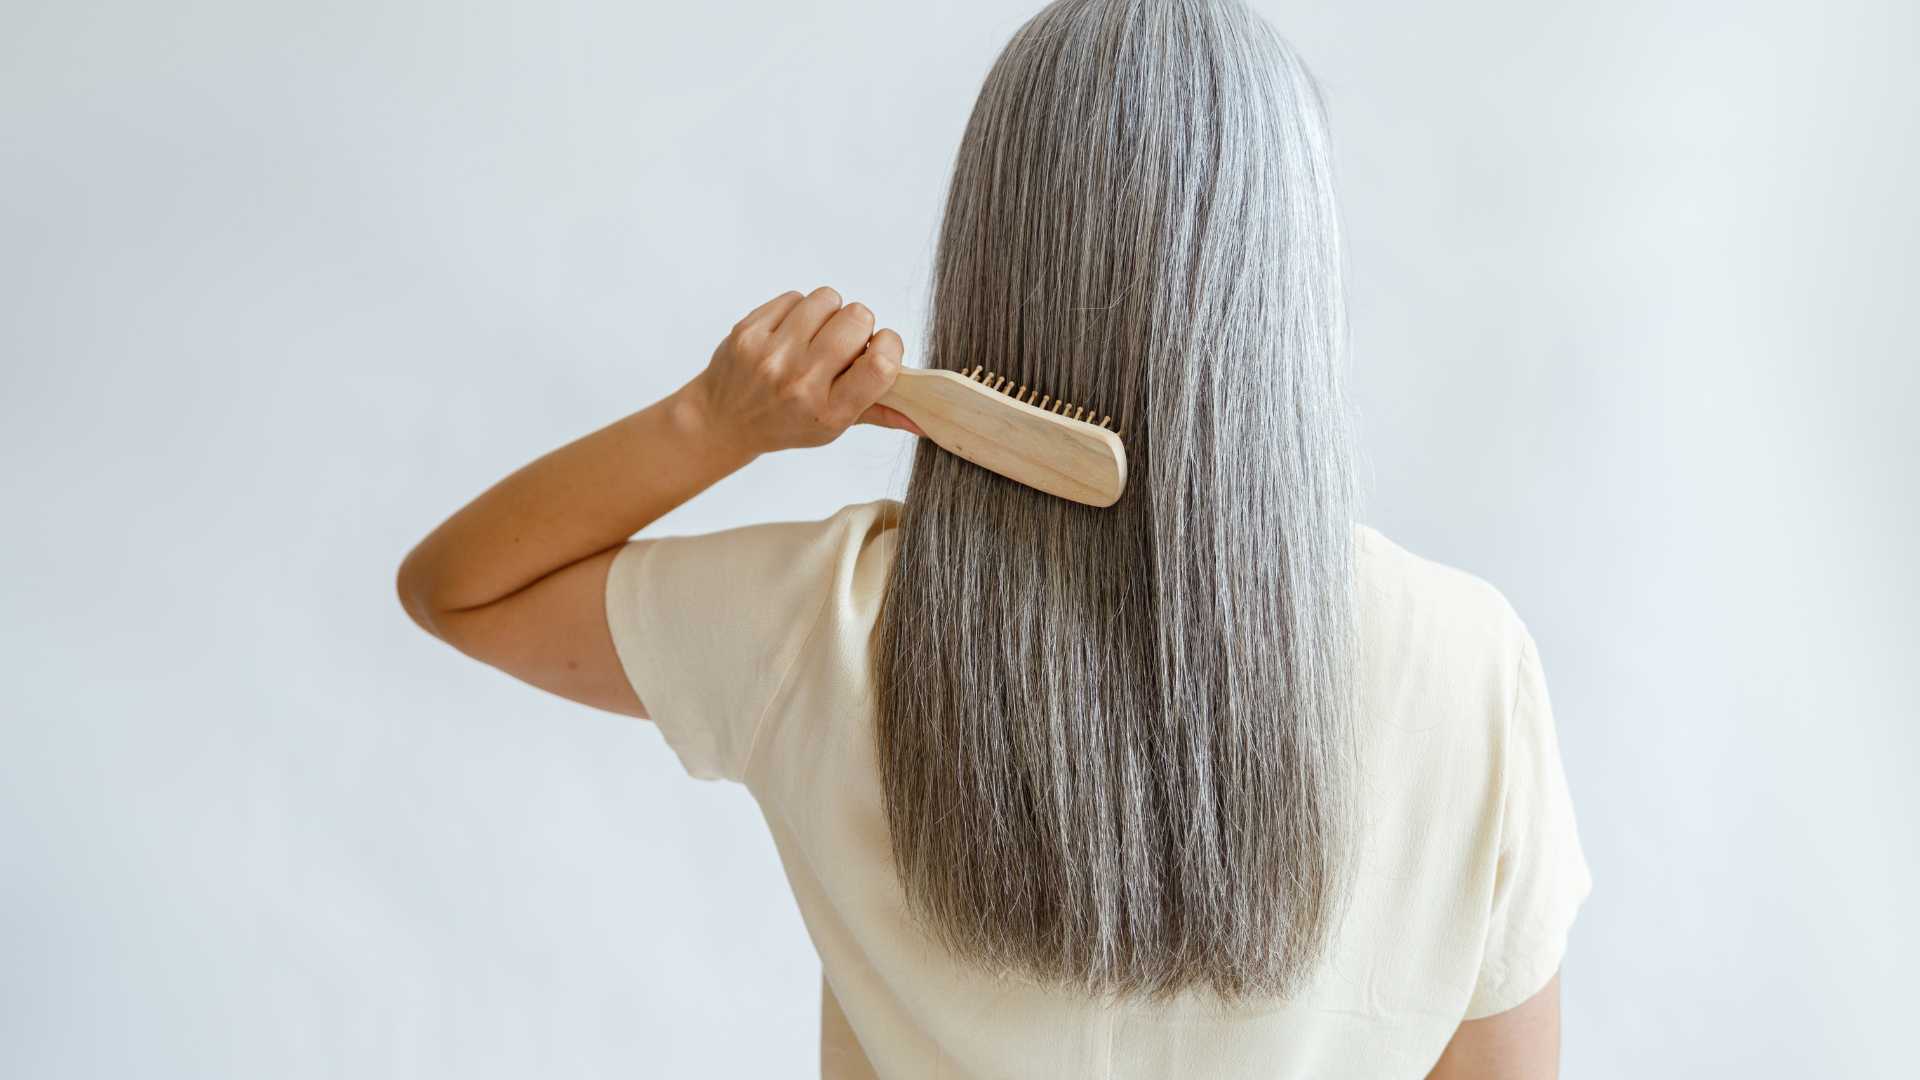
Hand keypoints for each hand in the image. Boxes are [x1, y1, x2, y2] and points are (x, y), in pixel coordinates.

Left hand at [682, 286, 922, 456]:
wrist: (722, 420)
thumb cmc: (787, 422)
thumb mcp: (833, 428)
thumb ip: (880, 414)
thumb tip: (926, 419)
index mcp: (829, 411)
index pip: (880, 365)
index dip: (890, 344)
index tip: (882, 346)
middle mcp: (801, 384)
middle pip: (857, 319)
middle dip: (859, 324)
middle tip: (845, 342)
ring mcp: (771, 356)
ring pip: (827, 299)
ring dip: (830, 312)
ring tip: (816, 334)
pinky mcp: (749, 332)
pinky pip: (795, 297)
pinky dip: (799, 309)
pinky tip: (791, 332)